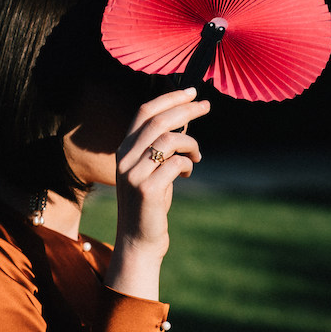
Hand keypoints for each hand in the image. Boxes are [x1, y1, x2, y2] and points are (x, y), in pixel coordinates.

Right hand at [103, 88, 210, 300]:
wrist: (139, 240)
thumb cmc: (150, 204)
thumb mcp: (152, 169)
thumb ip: (160, 146)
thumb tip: (184, 118)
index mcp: (124, 150)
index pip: (144, 112)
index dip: (169, 98)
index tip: (191, 91)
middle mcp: (125, 159)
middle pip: (158, 121)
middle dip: (186, 109)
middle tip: (206, 106)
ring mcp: (134, 174)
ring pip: (169, 140)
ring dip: (191, 144)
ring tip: (197, 156)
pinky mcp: (147, 189)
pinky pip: (176, 163)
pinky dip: (188, 164)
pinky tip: (188, 173)